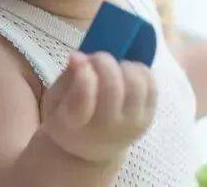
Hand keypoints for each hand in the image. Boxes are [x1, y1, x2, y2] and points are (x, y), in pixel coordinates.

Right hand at [39, 52, 155, 165]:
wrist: (93, 148)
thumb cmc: (70, 119)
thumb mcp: (55, 103)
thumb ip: (66, 79)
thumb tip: (80, 57)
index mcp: (74, 126)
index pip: (82, 104)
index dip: (83, 78)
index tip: (79, 61)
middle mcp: (106, 129)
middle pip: (113, 87)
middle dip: (103, 62)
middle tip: (95, 58)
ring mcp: (131, 124)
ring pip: (135, 84)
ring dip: (123, 66)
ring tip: (113, 68)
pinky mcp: (149, 117)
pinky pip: (151, 85)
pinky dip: (139, 70)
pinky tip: (126, 73)